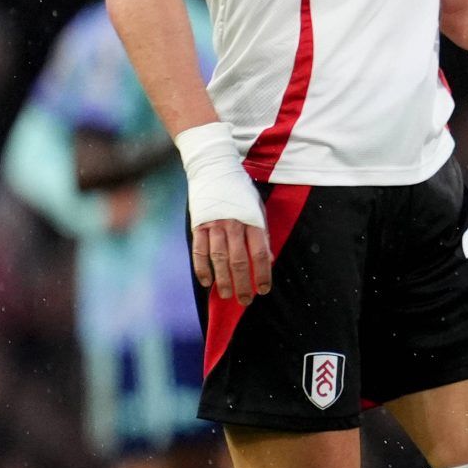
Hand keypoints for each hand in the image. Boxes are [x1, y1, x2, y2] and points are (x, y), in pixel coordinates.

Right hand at [175, 122, 271, 302]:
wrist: (214, 168)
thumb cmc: (240, 191)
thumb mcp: (258, 208)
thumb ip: (263, 233)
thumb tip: (269, 259)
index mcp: (252, 221)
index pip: (260, 254)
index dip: (263, 274)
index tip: (264, 289)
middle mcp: (234, 225)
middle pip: (239, 261)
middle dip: (243, 284)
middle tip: (246, 300)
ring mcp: (214, 226)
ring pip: (219, 259)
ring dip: (224, 280)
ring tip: (227, 295)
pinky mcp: (198, 225)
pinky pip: (199, 252)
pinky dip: (202, 269)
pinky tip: (207, 282)